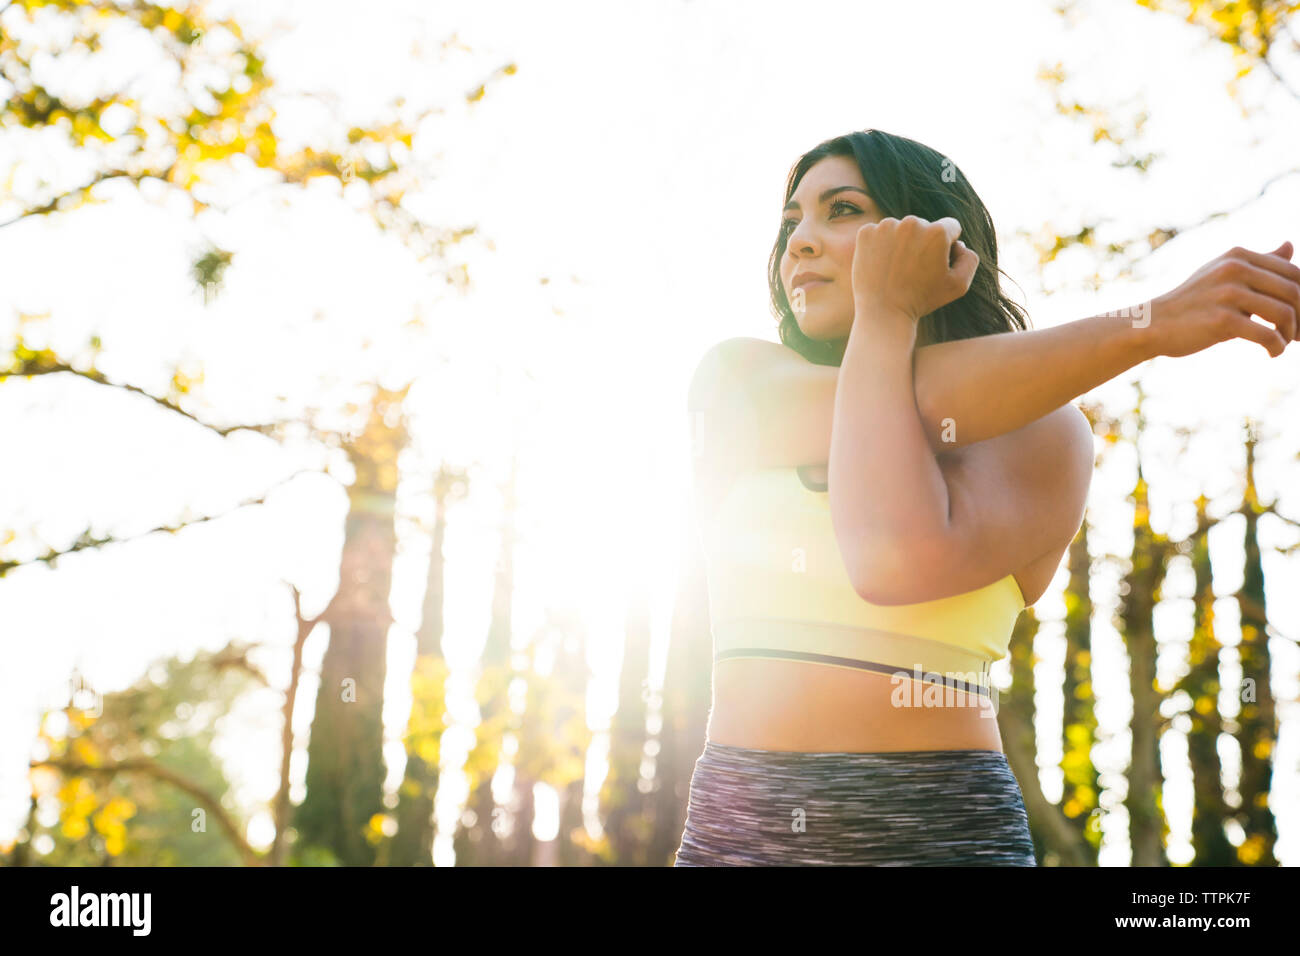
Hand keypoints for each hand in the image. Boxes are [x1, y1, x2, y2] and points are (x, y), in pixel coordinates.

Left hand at [851, 215, 979, 324]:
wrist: (883, 312)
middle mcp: (912, 222)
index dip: (946, 246)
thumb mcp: (959, 285)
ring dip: (901, 243)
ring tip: (897, 269)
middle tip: (914, 270)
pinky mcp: (866, 233)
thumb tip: (958, 244)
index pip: (950, 226)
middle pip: (924, 226)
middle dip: (923, 243)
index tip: (936, 263)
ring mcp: (886, 226)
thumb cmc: (922, 300)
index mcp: (937, 231)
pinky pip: (879, 233)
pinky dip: (881, 246)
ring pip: (900, 229)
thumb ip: (970, 259)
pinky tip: (882, 265)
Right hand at [1148, 242, 1299, 357]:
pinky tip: (1272, 353)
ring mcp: (1228, 294)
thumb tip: (1290, 246)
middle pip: (1293, 292)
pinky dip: (1277, 347)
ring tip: (1283, 344)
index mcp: (1239, 256)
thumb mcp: (1223, 273)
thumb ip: (1259, 261)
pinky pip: (1267, 335)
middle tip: (1299, 335)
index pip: (1293, 272)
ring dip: (1290, 334)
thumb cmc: (1191, 302)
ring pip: (1284, 313)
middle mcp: (1235, 269)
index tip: (1299, 317)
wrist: (1153, 325)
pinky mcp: (1222, 320)